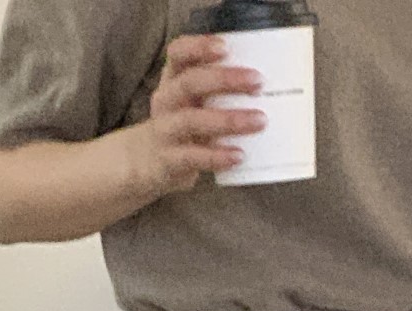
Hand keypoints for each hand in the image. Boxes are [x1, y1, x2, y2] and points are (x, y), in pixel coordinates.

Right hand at [127, 37, 266, 197]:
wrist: (145, 162)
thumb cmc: (181, 127)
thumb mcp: (192, 102)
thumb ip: (217, 92)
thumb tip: (266, 87)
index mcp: (173, 79)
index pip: (178, 53)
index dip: (199, 47)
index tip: (226, 46)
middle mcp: (166, 100)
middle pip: (190, 82)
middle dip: (224, 79)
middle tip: (257, 82)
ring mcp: (165, 129)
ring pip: (192, 119)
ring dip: (228, 119)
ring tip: (259, 120)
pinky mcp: (168, 160)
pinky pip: (192, 157)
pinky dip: (217, 156)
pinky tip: (239, 155)